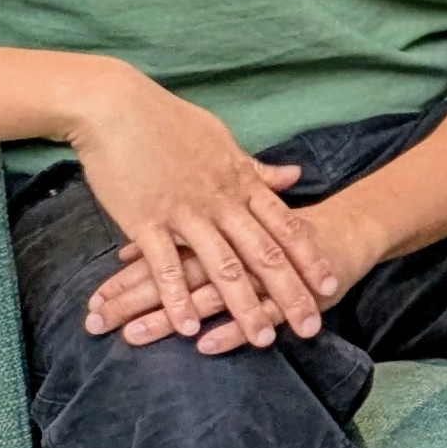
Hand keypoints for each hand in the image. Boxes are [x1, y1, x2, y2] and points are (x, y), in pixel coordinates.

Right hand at [67, 64, 331, 350]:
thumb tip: (295, 175)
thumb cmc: (168, 122)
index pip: (285, 226)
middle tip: (313, 325)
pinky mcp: (145, 220)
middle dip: (291, 292)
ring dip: (244, 306)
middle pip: (264, 253)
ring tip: (263, 340)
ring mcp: (184, 212)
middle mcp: (220, 200)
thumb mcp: (223, 142)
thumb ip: (258, 169)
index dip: (309, 257)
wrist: (116, 107)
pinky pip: (166, 266)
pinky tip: (188, 327)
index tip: (330, 284)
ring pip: (223, 266)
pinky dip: (177, 298)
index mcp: (240, 182)